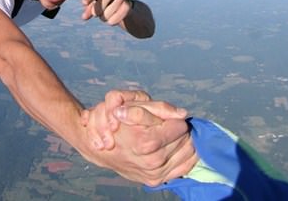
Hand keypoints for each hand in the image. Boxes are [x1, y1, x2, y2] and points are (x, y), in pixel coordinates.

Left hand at [81, 0, 131, 24]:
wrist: (125, 12)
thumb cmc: (107, 7)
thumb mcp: (97, 7)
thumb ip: (90, 9)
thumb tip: (84, 17)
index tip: (84, 3)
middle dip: (99, 6)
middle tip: (96, 14)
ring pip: (116, 1)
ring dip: (107, 14)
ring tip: (105, 17)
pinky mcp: (130, 2)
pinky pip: (124, 8)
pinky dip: (116, 18)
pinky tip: (111, 22)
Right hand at [81, 90, 195, 185]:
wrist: (100, 149)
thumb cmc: (117, 122)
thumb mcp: (133, 105)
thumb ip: (160, 108)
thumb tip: (182, 113)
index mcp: (146, 141)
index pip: (179, 127)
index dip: (175, 119)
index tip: (169, 118)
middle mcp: (152, 161)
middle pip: (185, 140)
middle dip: (180, 131)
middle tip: (171, 125)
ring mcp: (154, 173)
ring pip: (187, 154)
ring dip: (184, 143)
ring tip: (172, 136)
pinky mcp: (155, 180)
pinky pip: (183, 169)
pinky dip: (184, 157)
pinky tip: (176, 148)